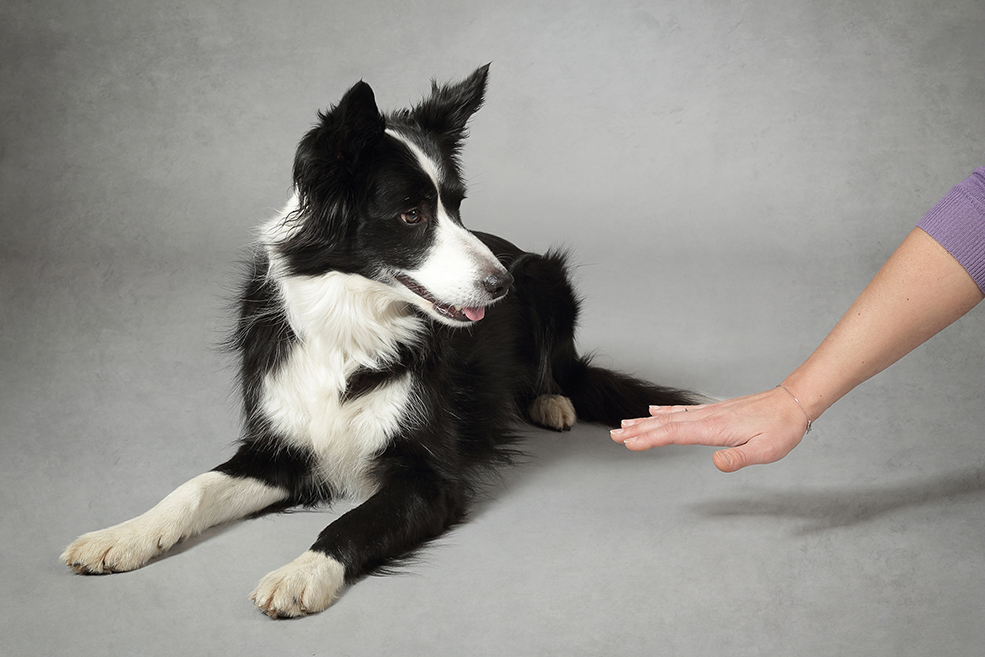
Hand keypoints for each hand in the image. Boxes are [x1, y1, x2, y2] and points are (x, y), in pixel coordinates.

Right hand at [609, 387, 810, 471]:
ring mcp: (708, 413)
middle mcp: (707, 417)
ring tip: (624, 425)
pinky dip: (664, 412)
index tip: (629, 443)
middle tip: (614, 435)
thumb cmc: (781, 429)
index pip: (675, 433)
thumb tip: (716, 463)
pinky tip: (653, 411)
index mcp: (715, 428)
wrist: (792, 403)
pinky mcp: (713, 412)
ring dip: (645, 422)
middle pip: (665, 424)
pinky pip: (681, 411)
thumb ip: (739, 458)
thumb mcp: (766, 450)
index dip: (650, 439)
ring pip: (669, 417)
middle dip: (638, 430)